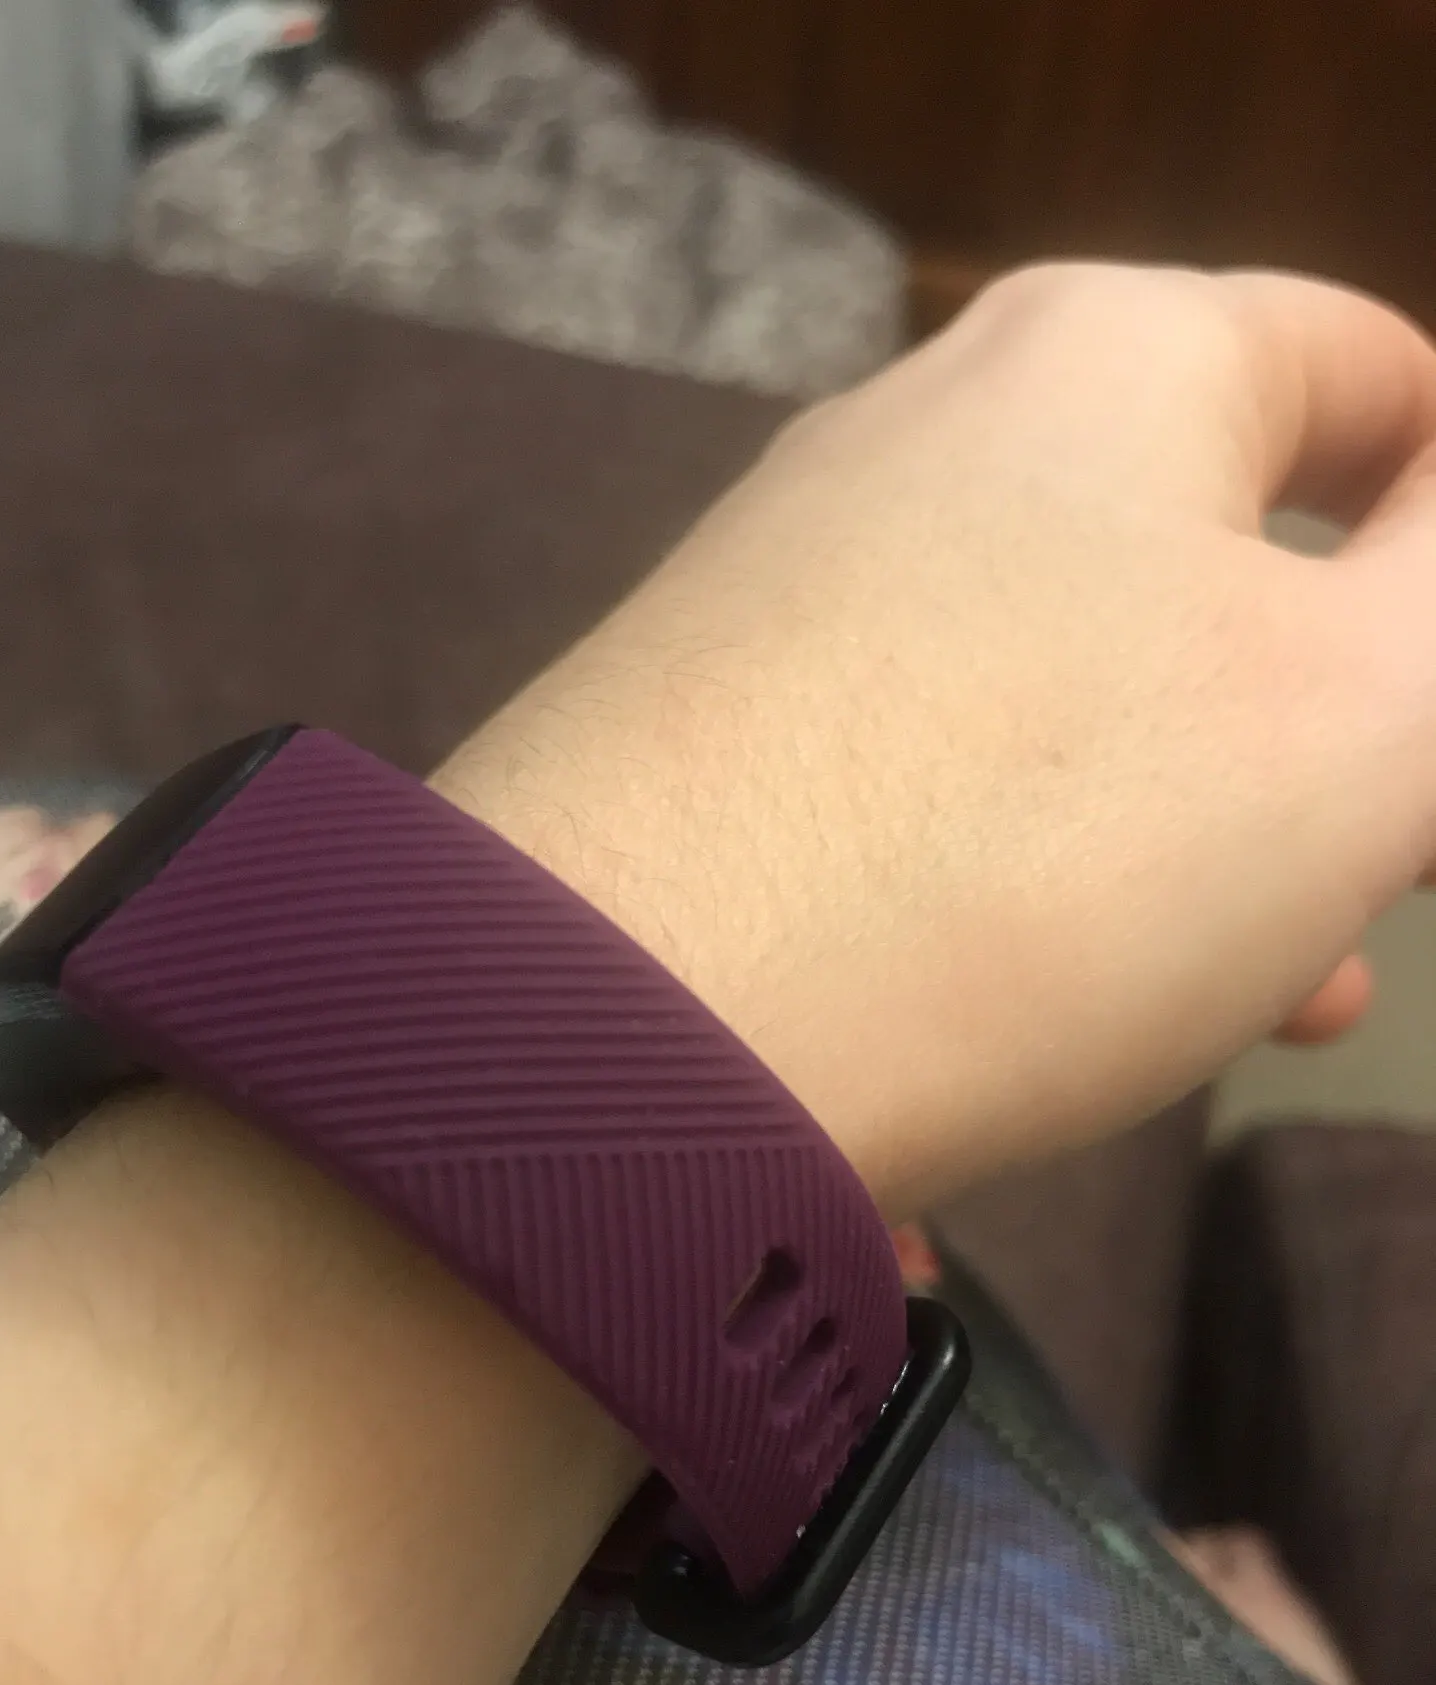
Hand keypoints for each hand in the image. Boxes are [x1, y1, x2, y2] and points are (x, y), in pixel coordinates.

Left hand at [441, 265, 1435, 1209]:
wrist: (616, 1032)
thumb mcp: (1367, 719)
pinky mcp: (702, 739)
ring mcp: (792, 590)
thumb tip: (1434, 525)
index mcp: (1104, 366)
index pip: (1359, 369)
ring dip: (1197, 837)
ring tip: (1269, 997)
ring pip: (1072, 697)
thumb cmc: (1030, 851)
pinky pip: (931, 786)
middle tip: (1389, 883)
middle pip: (1211, 556)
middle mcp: (923, 440)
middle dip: (1335, 730)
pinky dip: (1036, 880)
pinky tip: (1061, 1013)